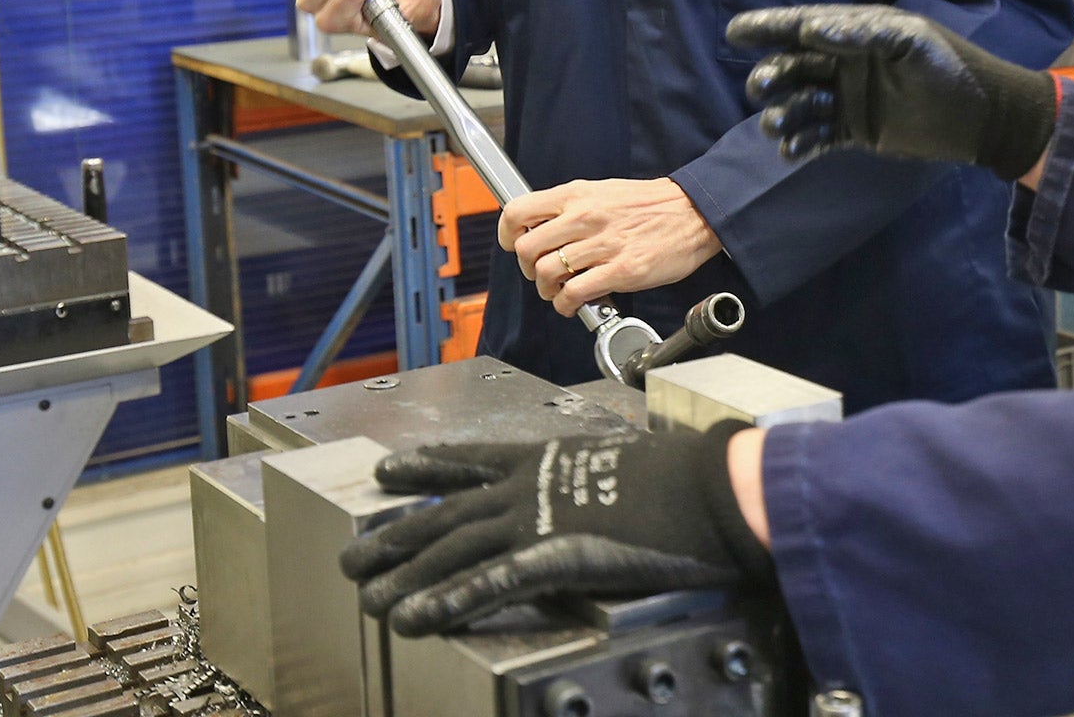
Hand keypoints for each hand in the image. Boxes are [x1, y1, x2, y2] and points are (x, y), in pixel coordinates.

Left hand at [340, 425, 770, 636]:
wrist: (716, 485)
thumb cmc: (692, 473)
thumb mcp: (631, 464)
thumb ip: (598, 480)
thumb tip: (600, 489)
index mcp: (553, 455)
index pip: (475, 460)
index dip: (429, 465)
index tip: (392, 469)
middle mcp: (533, 481)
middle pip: (449, 509)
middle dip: (398, 532)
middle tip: (356, 553)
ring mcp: (539, 516)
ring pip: (454, 547)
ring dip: (405, 574)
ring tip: (368, 597)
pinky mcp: (553, 554)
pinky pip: (487, 583)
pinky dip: (445, 601)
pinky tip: (414, 617)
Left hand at [505, 179, 721, 312]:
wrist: (694, 212)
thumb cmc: (650, 204)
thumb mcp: (602, 191)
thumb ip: (570, 207)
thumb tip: (542, 228)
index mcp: (577, 195)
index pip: (518, 212)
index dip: (507, 235)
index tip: (514, 245)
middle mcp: (585, 217)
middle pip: (526, 250)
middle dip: (527, 269)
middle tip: (541, 274)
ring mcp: (603, 245)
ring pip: (546, 274)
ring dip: (547, 290)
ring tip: (561, 290)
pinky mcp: (621, 270)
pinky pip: (574, 294)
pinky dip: (566, 305)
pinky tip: (575, 303)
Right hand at [726, 5, 1059, 180]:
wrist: (981, 117)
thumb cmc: (950, 67)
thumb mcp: (911, 41)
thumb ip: (863, 33)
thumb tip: (812, 29)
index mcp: (856, 33)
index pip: (803, 26)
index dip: (768, 27)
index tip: (735, 32)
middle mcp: (845, 63)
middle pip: (792, 66)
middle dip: (771, 74)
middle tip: (764, 86)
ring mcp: (848, 99)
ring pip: (799, 103)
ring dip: (783, 112)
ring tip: (780, 125)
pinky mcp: (856, 132)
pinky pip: (817, 137)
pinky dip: (800, 144)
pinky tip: (791, 151)